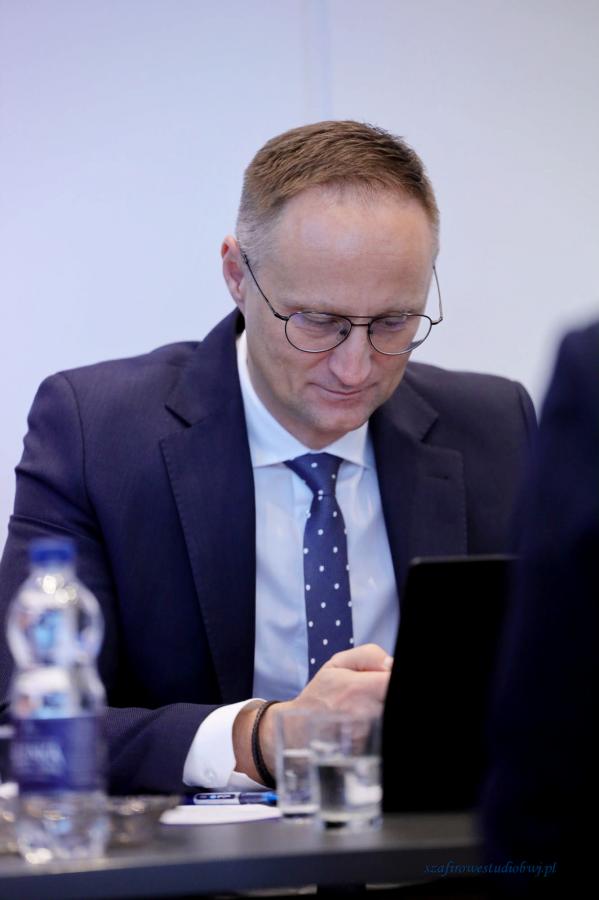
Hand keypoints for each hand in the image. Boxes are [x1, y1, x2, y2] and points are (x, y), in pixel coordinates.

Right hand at [233, 644, 392, 781]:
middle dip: (384, 693)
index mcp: (359, 688)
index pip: (391, 681)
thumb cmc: (320, 694)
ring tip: (365, 706)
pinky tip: (364, 722)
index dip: (390, 677)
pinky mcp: (367, 749)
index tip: (384, 677)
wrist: (299, 730)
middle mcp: (366, 714)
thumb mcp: (337, 663)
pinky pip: (379, 731)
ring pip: (384, 714)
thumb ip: (369, 655)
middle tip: (373, 692)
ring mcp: (367, 735)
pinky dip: (375, 724)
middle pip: (390, 698)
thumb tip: (391, 664)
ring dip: (380, 707)